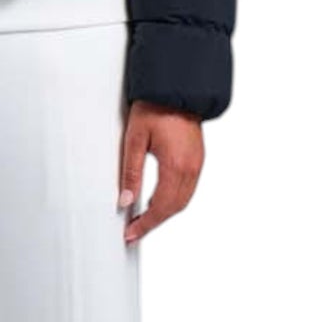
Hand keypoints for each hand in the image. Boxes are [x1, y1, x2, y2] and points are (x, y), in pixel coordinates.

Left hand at [118, 100, 203, 242]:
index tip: (132, 233)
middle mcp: (191, 168)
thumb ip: (130, 172)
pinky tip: (159, 201)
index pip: (161, 207)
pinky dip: (174, 201)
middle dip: (154, 223)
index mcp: (176, 166)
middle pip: (174, 208)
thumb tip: (125, 199)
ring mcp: (197, 164)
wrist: (176, 88)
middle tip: (135, 230)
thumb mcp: (134, 140)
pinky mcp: (197, 159)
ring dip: (165, 213)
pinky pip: (188, 189)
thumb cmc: (156, 107)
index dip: (146, 224)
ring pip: (183, 201)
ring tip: (144, 219)